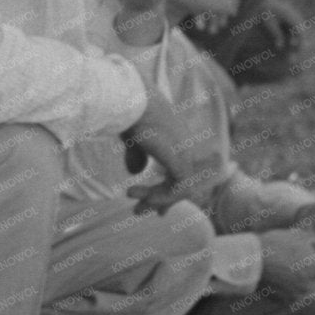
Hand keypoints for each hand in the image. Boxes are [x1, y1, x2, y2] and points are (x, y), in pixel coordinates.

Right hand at [124, 101, 228, 215]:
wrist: (132, 101)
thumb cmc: (129, 113)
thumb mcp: (133, 139)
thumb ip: (137, 156)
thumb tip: (135, 172)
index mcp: (176, 139)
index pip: (179, 170)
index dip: (167, 189)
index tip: (153, 205)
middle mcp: (185, 147)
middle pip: (181, 182)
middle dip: (162, 200)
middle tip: (143, 213)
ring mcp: (185, 154)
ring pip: (180, 188)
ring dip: (156, 200)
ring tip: (135, 208)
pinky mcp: (181, 161)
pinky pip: (178, 188)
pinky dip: (160, 197)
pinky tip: (143, 199)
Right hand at [257, 227, 314, 302]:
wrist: (248, 261)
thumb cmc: (276, 244)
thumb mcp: (302, 236)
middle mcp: (312, 286)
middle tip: (309, 259)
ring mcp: (300, 296)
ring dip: (311, 280)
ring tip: (294, 267)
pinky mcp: (288, 301)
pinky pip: (300, 295)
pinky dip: (296, 287)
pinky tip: (284, 275)